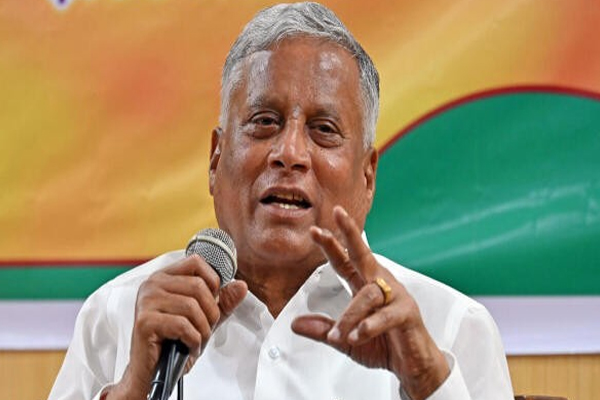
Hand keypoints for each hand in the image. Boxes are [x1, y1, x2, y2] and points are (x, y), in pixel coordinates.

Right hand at [108, 255, 247, 399]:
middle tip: (206, 329)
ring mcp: (146, 302)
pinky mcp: (145, 321)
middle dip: (211, 312)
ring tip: (197, 340)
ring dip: (203, 329)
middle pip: (198, 286)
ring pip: (192, 306)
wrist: (153, 373)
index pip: (196, 262)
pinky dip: (193, 340)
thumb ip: (223, 301)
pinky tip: (189, 347)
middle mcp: (152, 284)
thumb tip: (241, 285)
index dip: (212, 282)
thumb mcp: (204, 318)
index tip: (212, 302)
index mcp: (164, 277)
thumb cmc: (175, 343)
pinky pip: (182, 325)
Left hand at [291, 206, 448, 399]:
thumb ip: (323, 330)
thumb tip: (295, 324)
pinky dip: (369, 325)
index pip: (346, 261)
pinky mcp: (407, 313)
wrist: (413, 364)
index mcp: (365, 285)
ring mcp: (396, 296)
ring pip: (368, 294)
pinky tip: (358, 335)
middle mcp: (381, 284)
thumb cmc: (384, 346)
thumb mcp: (346, 339)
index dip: (331, 245)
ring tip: (339, 335)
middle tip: (337, 215)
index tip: (315, 230)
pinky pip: (386, 315)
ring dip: (350, 315)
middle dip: (350, 234)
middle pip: (364, 254)